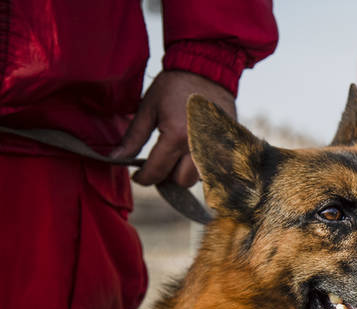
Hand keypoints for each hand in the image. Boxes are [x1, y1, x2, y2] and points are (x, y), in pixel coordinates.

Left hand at [110, 70, 235, 187]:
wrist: (206, 70)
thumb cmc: (174, 86)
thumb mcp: (148, 108)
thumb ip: (133, 138)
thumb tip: (116, 159)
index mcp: (176, 135)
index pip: (157, 172)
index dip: (143, 178)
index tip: (138, 176)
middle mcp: (199, 145)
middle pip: (180, 181)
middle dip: (167, 175)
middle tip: (159, 162)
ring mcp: (218, 147)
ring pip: (198, 177)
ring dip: (185, 172)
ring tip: (177, 155)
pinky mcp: (229, 146)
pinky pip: (214, 168)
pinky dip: (202, 166)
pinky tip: (193, 152)